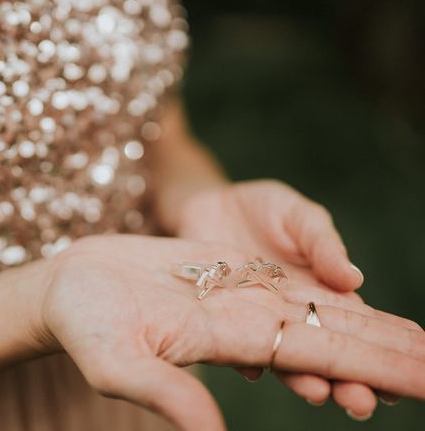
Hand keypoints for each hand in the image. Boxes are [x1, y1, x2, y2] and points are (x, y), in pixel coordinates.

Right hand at [36, 235, 424, 429]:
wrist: (69, 287)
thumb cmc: (81, 325)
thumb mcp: (114, 362)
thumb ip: (165, 394)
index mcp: (229, 341)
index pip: (318, 357)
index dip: (376, 368)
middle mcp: (242, 322)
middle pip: (331, 336)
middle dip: (393, 352)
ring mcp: (233, 294)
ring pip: (314, 307)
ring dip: (370, 322)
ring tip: (422, 340)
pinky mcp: (220, 269)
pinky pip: (281, 278)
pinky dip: (323, 285)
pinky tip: (354, 291)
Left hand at [174, 179, 394, 415]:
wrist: (212, 204)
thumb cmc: (266, 209)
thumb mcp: (299, 216)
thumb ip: (322, 244)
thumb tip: (354, 278)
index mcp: (323, 291)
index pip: (356, 330)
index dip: (377, 356)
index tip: (394, 380)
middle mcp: (292, 313)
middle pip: (322, 353)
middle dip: (344, 381)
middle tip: (361, 402)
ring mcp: (257, 319)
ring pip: (282, 354)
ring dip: (299, 378)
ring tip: (316, 392)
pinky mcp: (220, 317)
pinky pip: (230, 343)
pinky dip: (242, 359)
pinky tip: (254, 371)